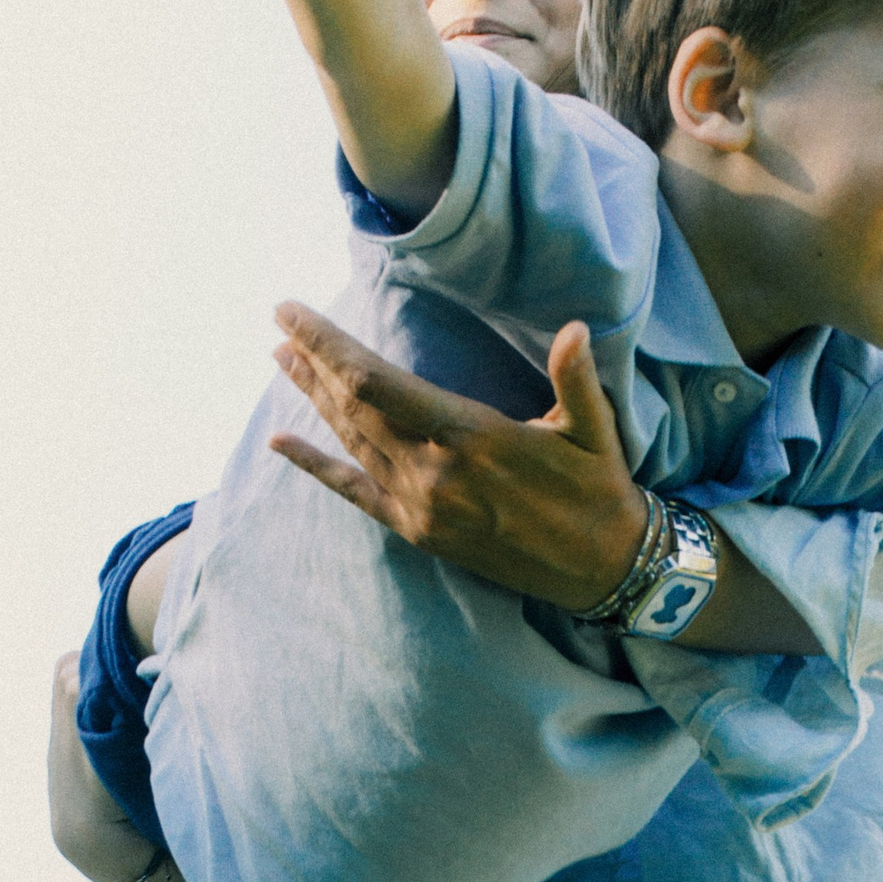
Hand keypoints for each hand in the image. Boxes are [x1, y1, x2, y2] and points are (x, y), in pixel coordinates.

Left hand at [267, 311, 650, 612]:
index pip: (376, 382)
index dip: (327, 345)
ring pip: (351, 441)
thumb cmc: (599, 489)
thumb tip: (576, 330)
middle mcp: (435, 472)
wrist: (601, 569)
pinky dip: (316, 467)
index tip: (294, 313)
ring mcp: (422, 506)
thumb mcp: (595, 430)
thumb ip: (576, 378)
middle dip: (313, 361)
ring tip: (283, 359)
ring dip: (314, 398)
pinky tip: (281, 442)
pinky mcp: (419, 531)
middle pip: (353, 407)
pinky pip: (355, 493)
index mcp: (471, 436)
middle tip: (281, 320)